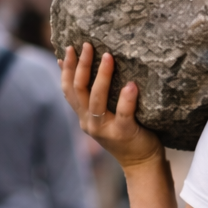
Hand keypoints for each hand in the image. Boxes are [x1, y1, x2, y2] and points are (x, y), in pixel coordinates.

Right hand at [60, 43, 161, 170]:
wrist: (141, 163)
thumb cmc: (126, 133)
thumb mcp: (104, 115)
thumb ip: (93, 98)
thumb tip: (84, 68)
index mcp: (83, 116)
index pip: (68, 89)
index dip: (66, 68)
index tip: (70, 47)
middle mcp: (89, 122)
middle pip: (79, 89)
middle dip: (82, 65)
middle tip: (88, 45)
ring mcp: (105, 129)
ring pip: (96, 99)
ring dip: (101, 76)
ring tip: (108, 56)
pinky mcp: (123, 133)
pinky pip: (123, 113)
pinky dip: (126, 98)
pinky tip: (131, 85)